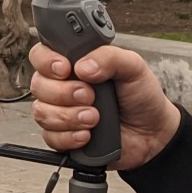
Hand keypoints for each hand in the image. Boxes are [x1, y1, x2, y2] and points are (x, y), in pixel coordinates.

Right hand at [29, 43, 180, 170]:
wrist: (153, 132)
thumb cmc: (141, 96)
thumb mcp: (133, 67)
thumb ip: (109, 57)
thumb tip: (84, 66)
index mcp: (75, 63)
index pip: (42, 55)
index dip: (47, 62)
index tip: (66, 69)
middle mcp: (63, 86)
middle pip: (38, 85)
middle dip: (63, 93)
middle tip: (89, 95)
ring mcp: (61, 112)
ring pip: (42, 112)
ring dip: (68, 116)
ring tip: (95, 117)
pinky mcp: (64, 137)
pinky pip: (50, 137)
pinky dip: (69, 137)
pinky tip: (88, 135)